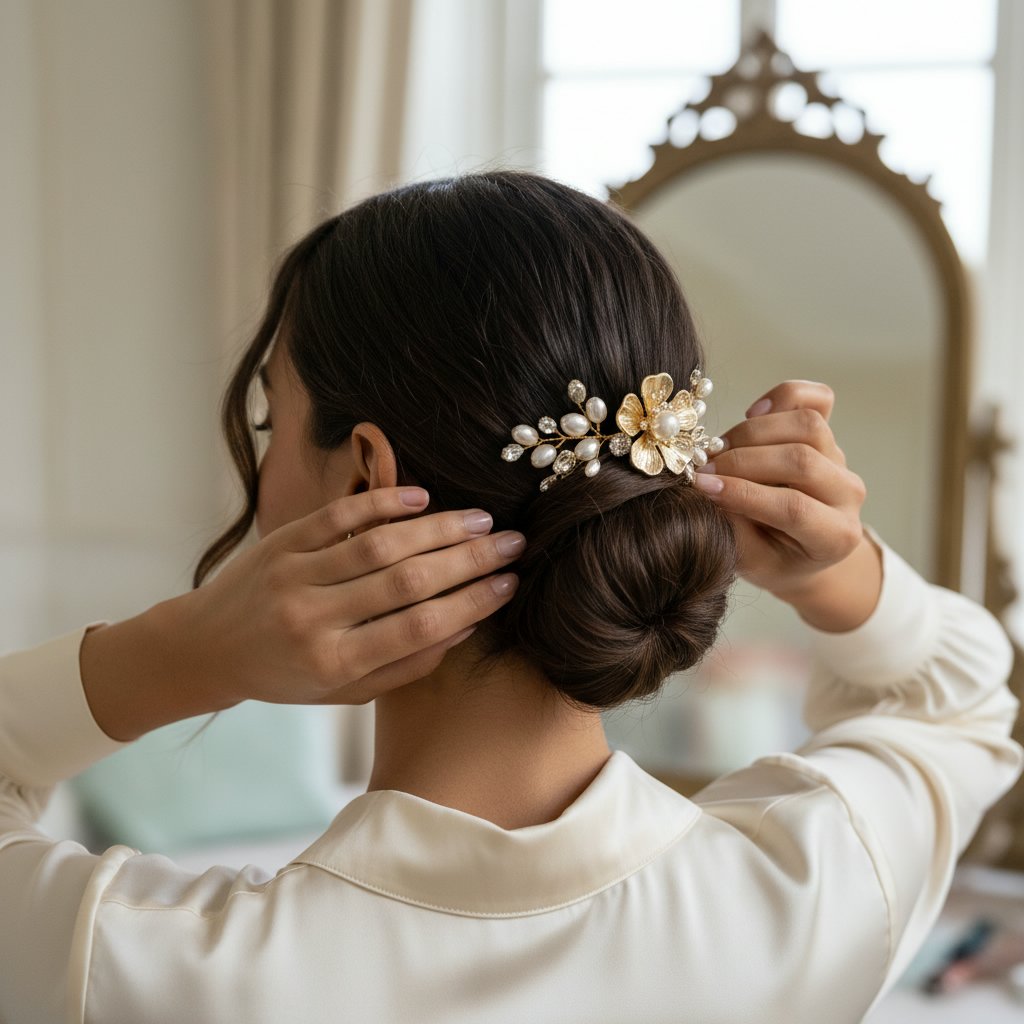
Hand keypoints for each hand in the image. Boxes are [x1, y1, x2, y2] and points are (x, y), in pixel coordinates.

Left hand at [180, 487, 524, 706]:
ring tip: (480, 519)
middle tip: (511, 543)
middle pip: (408, 582)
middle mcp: (314, 617)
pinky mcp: (281, 541)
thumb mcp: (346, 691)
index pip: (420, 628)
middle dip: (469, 559)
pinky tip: (423, 499)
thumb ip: (406, 663)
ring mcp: (295, 574)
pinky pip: (339, 517)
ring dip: (438, 528)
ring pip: (380, 544)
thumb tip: (466, 623)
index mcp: (335, 662)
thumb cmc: (287, 675)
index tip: (510, 584)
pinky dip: (383, 503)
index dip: (472, 603)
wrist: (208, 647)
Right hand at [693, 381, 870, 609]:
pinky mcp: (828, 435)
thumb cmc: (772, 559)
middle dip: (742, 460)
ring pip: (807, 424)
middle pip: (801, 459)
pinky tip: (753, 413)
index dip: (744, 493)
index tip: (702, 486)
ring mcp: (840, 461)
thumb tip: (704, 489)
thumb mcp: (750, 562)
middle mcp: (847, 495)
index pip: (795, 508)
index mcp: (835, 536)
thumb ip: (733, 529)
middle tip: (704, 469)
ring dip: (753, 432)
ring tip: (721, 449)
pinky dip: (782, 398)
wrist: (799, 552)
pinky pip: (817, 399)